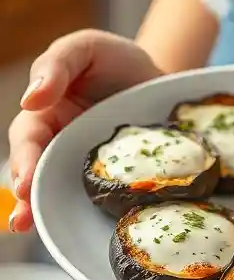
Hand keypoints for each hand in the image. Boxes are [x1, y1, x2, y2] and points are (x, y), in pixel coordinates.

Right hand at [8, 29, 160, 232]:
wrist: (163, 82)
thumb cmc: (118, 62)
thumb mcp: (88, 48)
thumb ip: (59, 63)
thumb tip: (32, 98)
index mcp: (46, 114)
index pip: (27, 138)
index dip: (24, 159)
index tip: (24, 181)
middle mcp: (59, 145)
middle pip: (35, 173)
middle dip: (27, 195)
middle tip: (26, 214)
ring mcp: (84, 166)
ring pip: (59, 192)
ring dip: (45, 212)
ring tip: (35, 229)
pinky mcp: (113, 180)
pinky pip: (97, 198)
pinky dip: (86, 216)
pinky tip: (84, 232)